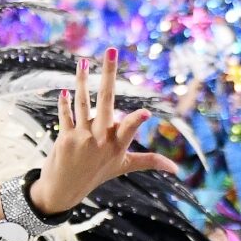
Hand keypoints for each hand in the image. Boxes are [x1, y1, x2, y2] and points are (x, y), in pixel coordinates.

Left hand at [33, 49, 175, 212]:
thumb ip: (149, 161)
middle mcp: (100, 139)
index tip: (146, 113)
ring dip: (82, 80)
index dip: (136, 121)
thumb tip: (176, 168)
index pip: (130, 128)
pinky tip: (64, 91)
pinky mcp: (65, 137)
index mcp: (118, 144)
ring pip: (83, 102)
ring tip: (83, 62)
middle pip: (106, 101)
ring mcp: (82, 137)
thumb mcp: (124, 167)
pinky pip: (66, 115)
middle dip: (109, 74)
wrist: (63, 190)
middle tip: (111, 51)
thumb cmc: (97, 174)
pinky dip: (64, 103)